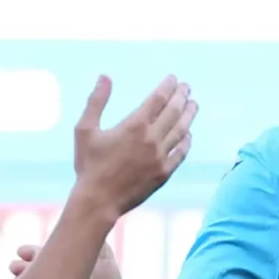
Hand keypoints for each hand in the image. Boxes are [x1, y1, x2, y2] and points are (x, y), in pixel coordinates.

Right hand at [70, 75, 196, 216]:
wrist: (98, 201)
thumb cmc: (89, 165)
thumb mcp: (85, 130)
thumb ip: (96, 101)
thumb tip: (105, 77)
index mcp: (134, 126)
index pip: (158, 99)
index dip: (168, 86)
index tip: (173, 79)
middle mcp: (151, 139)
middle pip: (174, 111)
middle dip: (182, 96)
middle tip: (186, 87)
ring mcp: (160, 157)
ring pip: (181, 131)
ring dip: (189, 115)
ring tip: (193, 105)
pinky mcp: (164, 174)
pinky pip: (180, 153)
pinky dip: (186, 141)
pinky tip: (188, 134)